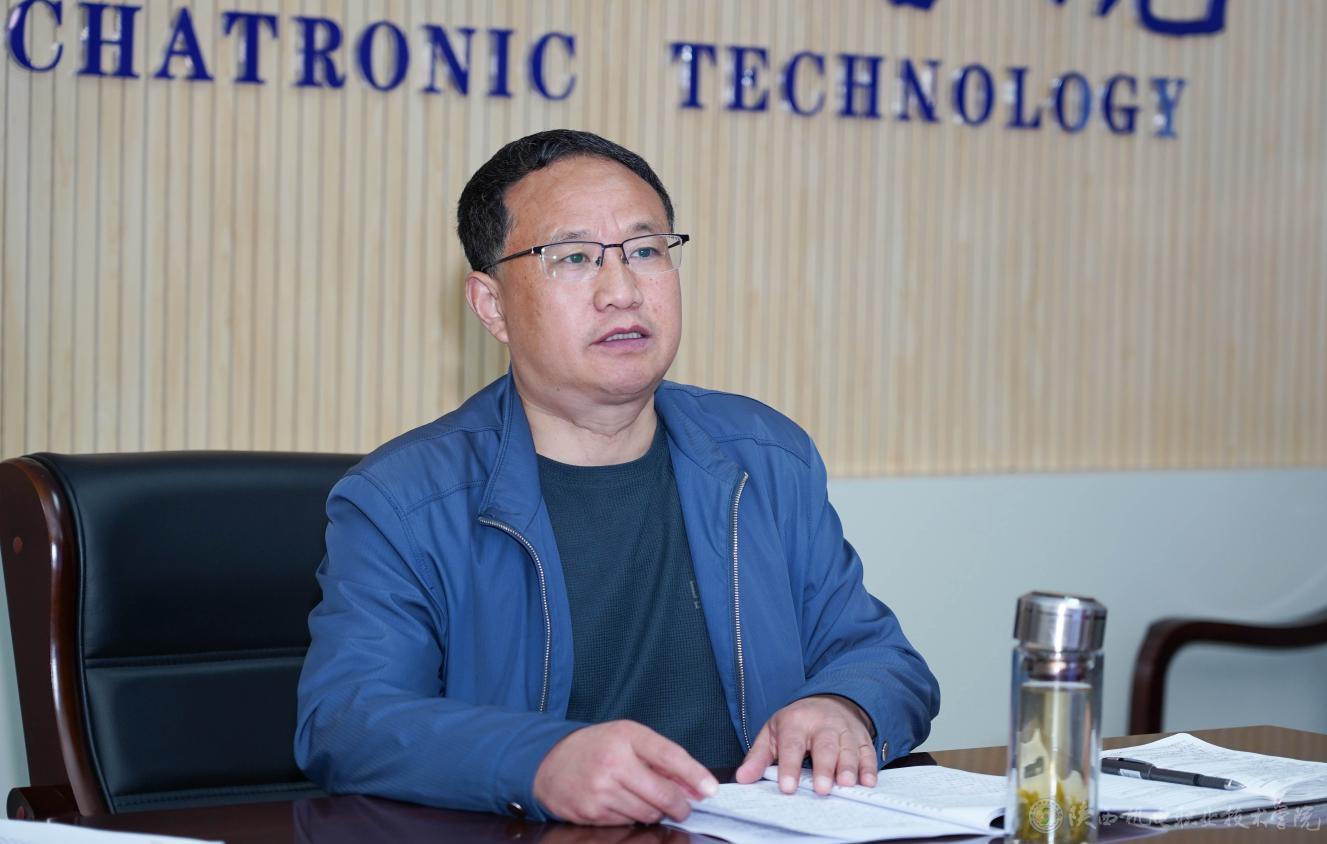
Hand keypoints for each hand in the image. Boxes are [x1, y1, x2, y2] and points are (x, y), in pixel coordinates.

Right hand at [533, 720, 719, 825]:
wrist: (549, 762)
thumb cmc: (596, 746)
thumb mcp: (628, 738)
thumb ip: (663, 757)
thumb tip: (695, 786)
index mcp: (626, 736)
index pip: (670, 756)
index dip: (694, 775)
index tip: (711, 789)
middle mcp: (613, 762)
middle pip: (662, 794)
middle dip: (679, 805)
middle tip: (683, 807)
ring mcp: (600, 789)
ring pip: (648, 813)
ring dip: (655, 811)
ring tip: (644, 798)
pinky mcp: (591, 812)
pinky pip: (627, 822)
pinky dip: (632, 816)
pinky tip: (623, 803)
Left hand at [733, 695, 876, 795]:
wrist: (828, 701)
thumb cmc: (797, 723)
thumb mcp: (772, 733)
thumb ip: (758, 757)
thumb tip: (743, 778)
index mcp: (796, 722)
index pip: (792, 745)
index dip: (790, 767)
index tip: (787, 787)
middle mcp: (822, 724)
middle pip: (824, 746)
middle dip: (824, 767)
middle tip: (822, 789)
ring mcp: (844, 730)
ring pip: (848, 748)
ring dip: (848, 767)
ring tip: (845, 785)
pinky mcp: (861, 738)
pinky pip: (867, 752)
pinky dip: (868, 767)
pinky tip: (867, 782)